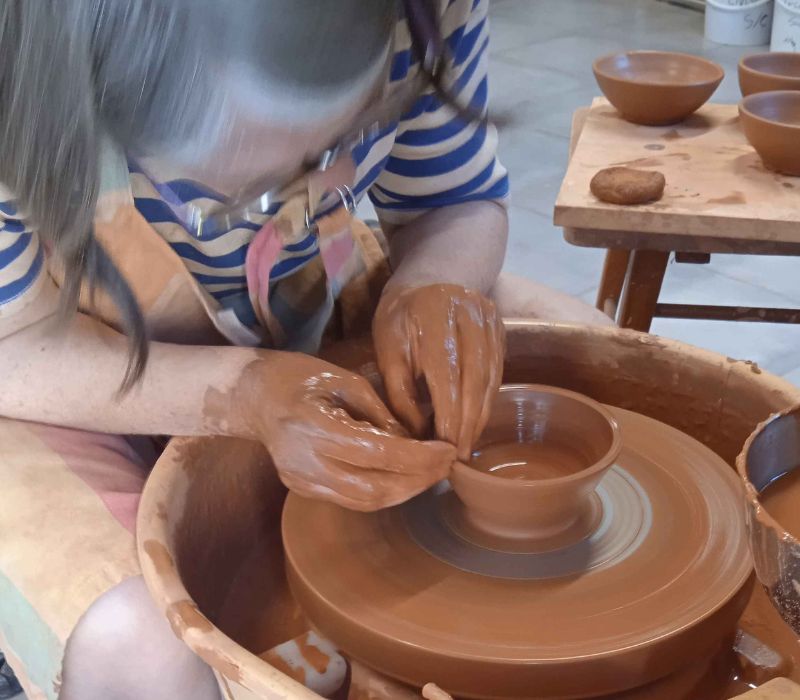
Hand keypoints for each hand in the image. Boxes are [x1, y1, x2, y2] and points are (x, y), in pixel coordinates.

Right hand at [236, 353, 454, 510]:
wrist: (253, 395)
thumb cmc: (302, 377)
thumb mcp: (348, 382)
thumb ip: (383, 416)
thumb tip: (418, 445)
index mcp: (316, 427)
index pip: (379, 454)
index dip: (420, 458)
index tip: (448, 450)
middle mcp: (306, 462)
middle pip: (375, 488)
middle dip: (418, 481)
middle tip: (447, 465)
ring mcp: (302, 481)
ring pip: (365, 502)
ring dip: (404, 491)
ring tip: (431, 473)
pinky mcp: (303, 489)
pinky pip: (351, 499)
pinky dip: (383, 491)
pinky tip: (403, 476)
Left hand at [373, 284, 504, 459]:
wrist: (428, 278)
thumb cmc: (399, 319)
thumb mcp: (387, 352)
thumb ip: (400, 393)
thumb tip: (420, 437)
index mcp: (434, 319)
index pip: (447, 377)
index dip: (448, 416)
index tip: (443, 449)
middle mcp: (468, 316)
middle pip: (474, 380)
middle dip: (467, 423)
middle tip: (459, 455)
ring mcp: (490, 320)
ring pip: (490, 378)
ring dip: (480, 415)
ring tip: (468, 444)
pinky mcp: (501, 328)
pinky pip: (497, 370)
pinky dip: (487, 398)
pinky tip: (477, 420)